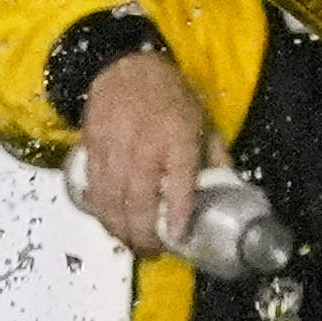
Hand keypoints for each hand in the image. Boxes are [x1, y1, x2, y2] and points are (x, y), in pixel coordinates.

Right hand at [75, 49, 226, 255]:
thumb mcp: (203, 122)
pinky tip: (110, 223)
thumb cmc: (170, 97)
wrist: (125, 69)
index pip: (179, 182)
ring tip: (130, 244)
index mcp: (178, 139)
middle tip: (151, 251)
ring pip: (112, 200)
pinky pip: (95, 190)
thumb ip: (215, 158)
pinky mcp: (93, 151)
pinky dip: (101, 212)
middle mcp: (145, 147)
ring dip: (119, 229)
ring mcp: (115, 150)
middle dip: (143, 233)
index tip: (177, 237)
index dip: (177, 213)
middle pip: (139, 200)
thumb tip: (228, 190)